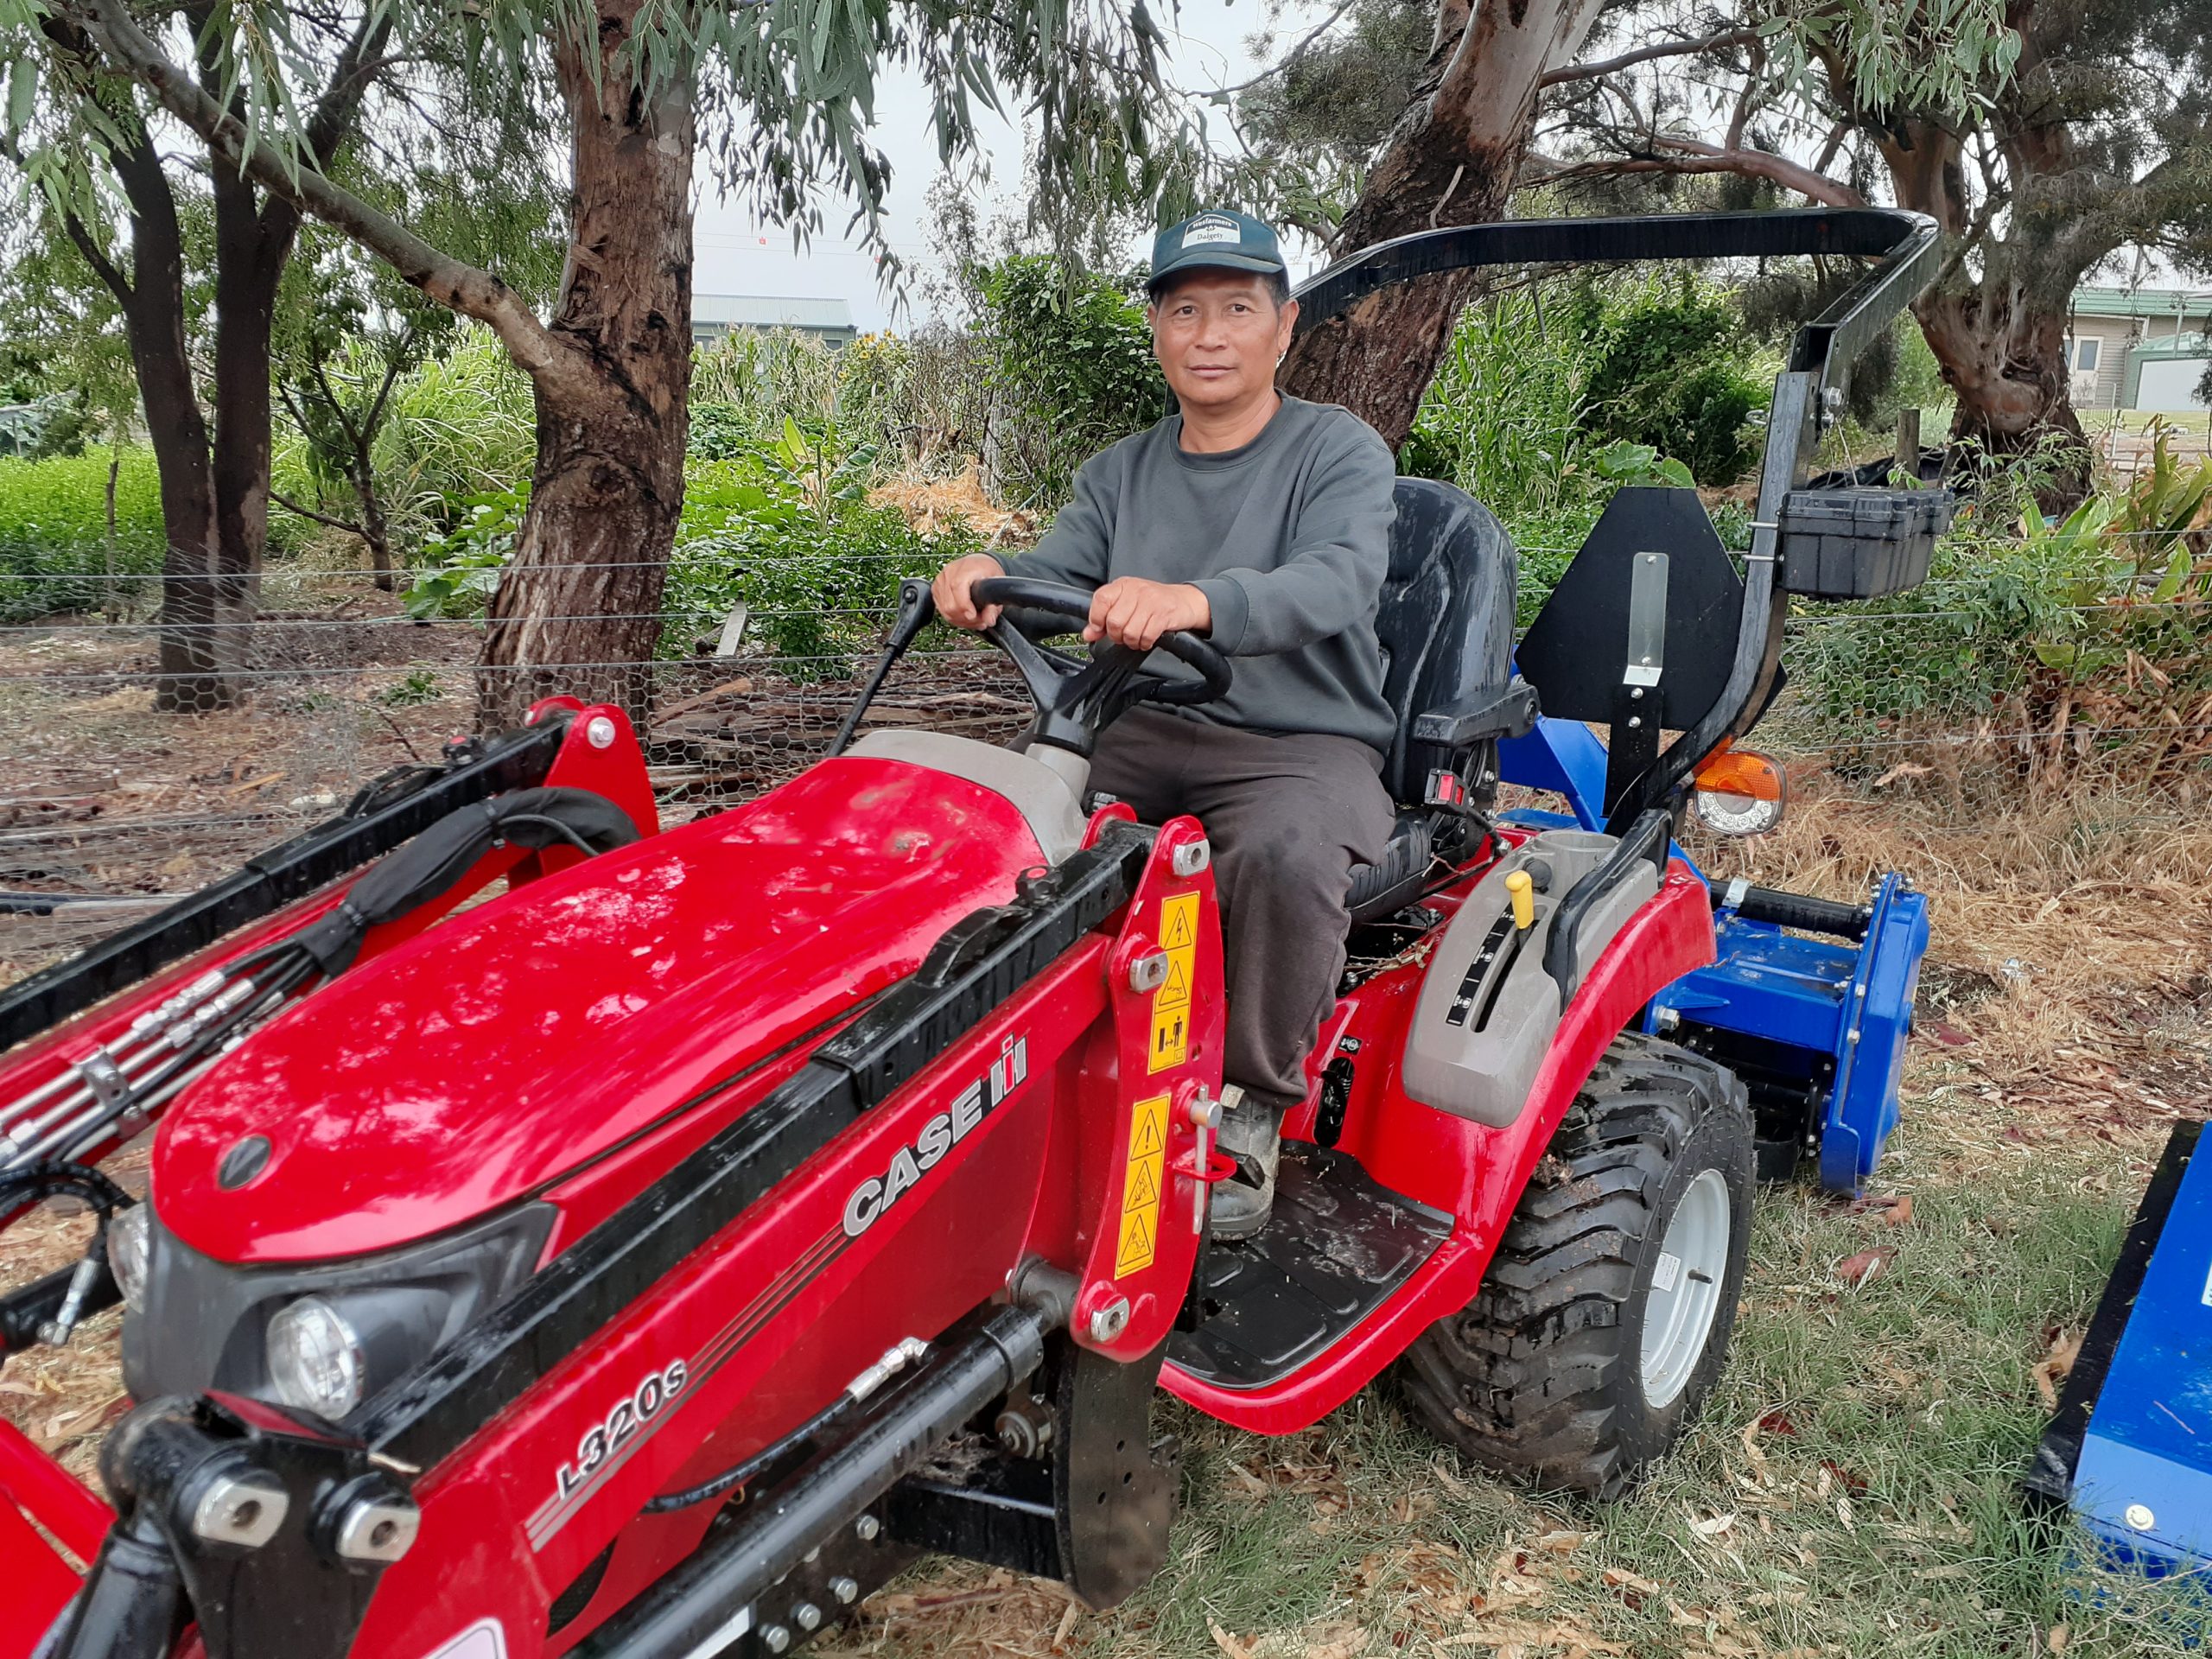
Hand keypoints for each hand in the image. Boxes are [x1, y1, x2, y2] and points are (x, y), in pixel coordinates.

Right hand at [931, 553, 1005, 630]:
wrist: (978, 563)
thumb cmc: (987, 571)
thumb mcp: (998, 584)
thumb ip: (994, 605)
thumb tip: (989, 620)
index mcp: (964, 568)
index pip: (957, 587)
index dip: (964, 605)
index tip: (974, 615)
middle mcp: (949, 573)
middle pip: (950, 604)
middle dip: (966, 618)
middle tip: (980, 620)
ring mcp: (940, 581)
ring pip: (945, 610)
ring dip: (961, 620)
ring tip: (975, 619)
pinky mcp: (936, 589)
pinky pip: (941, 610)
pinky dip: (954, 617)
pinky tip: (965, 616)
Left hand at [1084, 578, 1211, 651]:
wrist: (1185, 601)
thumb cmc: (1153, 603)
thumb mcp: (1127, 604)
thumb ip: (1105, 618)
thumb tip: (1088, 633)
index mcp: (1123, 585)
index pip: (1101, 600)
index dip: (1096, 618)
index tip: (1100, 628)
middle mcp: (1136, 590)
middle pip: (1114, 621)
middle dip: (1117, 635)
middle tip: (1124, 635)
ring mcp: (1151, 601)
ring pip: (1130, 632)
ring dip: (1132, 641)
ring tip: (1137, 638)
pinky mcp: (1164, 614)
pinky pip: (1146, 636)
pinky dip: (1144, 643)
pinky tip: (1147, 639)